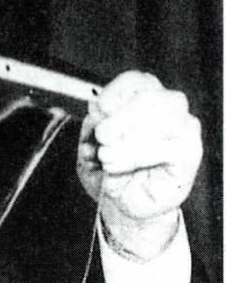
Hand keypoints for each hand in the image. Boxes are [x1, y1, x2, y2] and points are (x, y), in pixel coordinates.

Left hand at [77, 71, 201, 259]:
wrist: (123, 202)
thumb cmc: (108, 167)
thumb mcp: (91, 143)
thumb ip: (94, 125)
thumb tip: (96, 112)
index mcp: (142, 96)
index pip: (136, 80)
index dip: (116, 91)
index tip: (99, 108)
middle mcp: (166, 108)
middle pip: (150, 97)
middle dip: (121, 117)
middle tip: (102, 137)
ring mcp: (183, 128)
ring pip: (164, 118)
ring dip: (129, 139)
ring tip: (106, 156)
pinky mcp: (191, 152)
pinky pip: (170, 147)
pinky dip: (139, 156)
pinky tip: (118, 166)